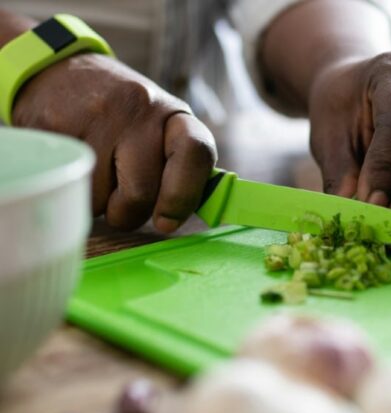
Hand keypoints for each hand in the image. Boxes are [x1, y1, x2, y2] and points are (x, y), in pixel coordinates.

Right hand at [13, 53, 216, 231]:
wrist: (61, 72)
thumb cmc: (121, 118)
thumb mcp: (159, 129)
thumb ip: (178, 167)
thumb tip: (183, 214)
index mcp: (174, 114)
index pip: (196, 152)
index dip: (184, 195)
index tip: (166, 222)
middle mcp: (139, 110)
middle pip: (141, 193)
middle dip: (130, 212)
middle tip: (121, 200)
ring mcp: (96, 117)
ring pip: (100, 200)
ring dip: (98, 203)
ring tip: (96, 172)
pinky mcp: (55, 126)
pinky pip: (69, 187)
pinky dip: (73, 190)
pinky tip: (75, 164)